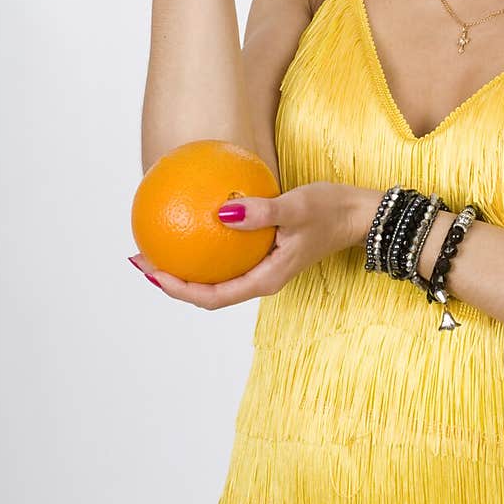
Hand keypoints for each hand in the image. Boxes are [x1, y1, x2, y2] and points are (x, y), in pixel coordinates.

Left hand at [128, 181, 356, 309]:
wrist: (361, 213)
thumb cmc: (331, 210)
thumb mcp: (296, 207)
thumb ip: (261, 212)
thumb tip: (222, 212)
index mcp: (266, 279)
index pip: (213, 296)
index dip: (180, 289)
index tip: (153, 273)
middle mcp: (261, 278)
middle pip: (208, 290)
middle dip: (173, 278)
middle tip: (142, 257)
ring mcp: (263, 266)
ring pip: (217, 274)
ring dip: (187, 264)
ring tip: (159, 244)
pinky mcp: (266, 251)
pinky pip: (230, 254)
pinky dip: (208, 244)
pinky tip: (197, 219)